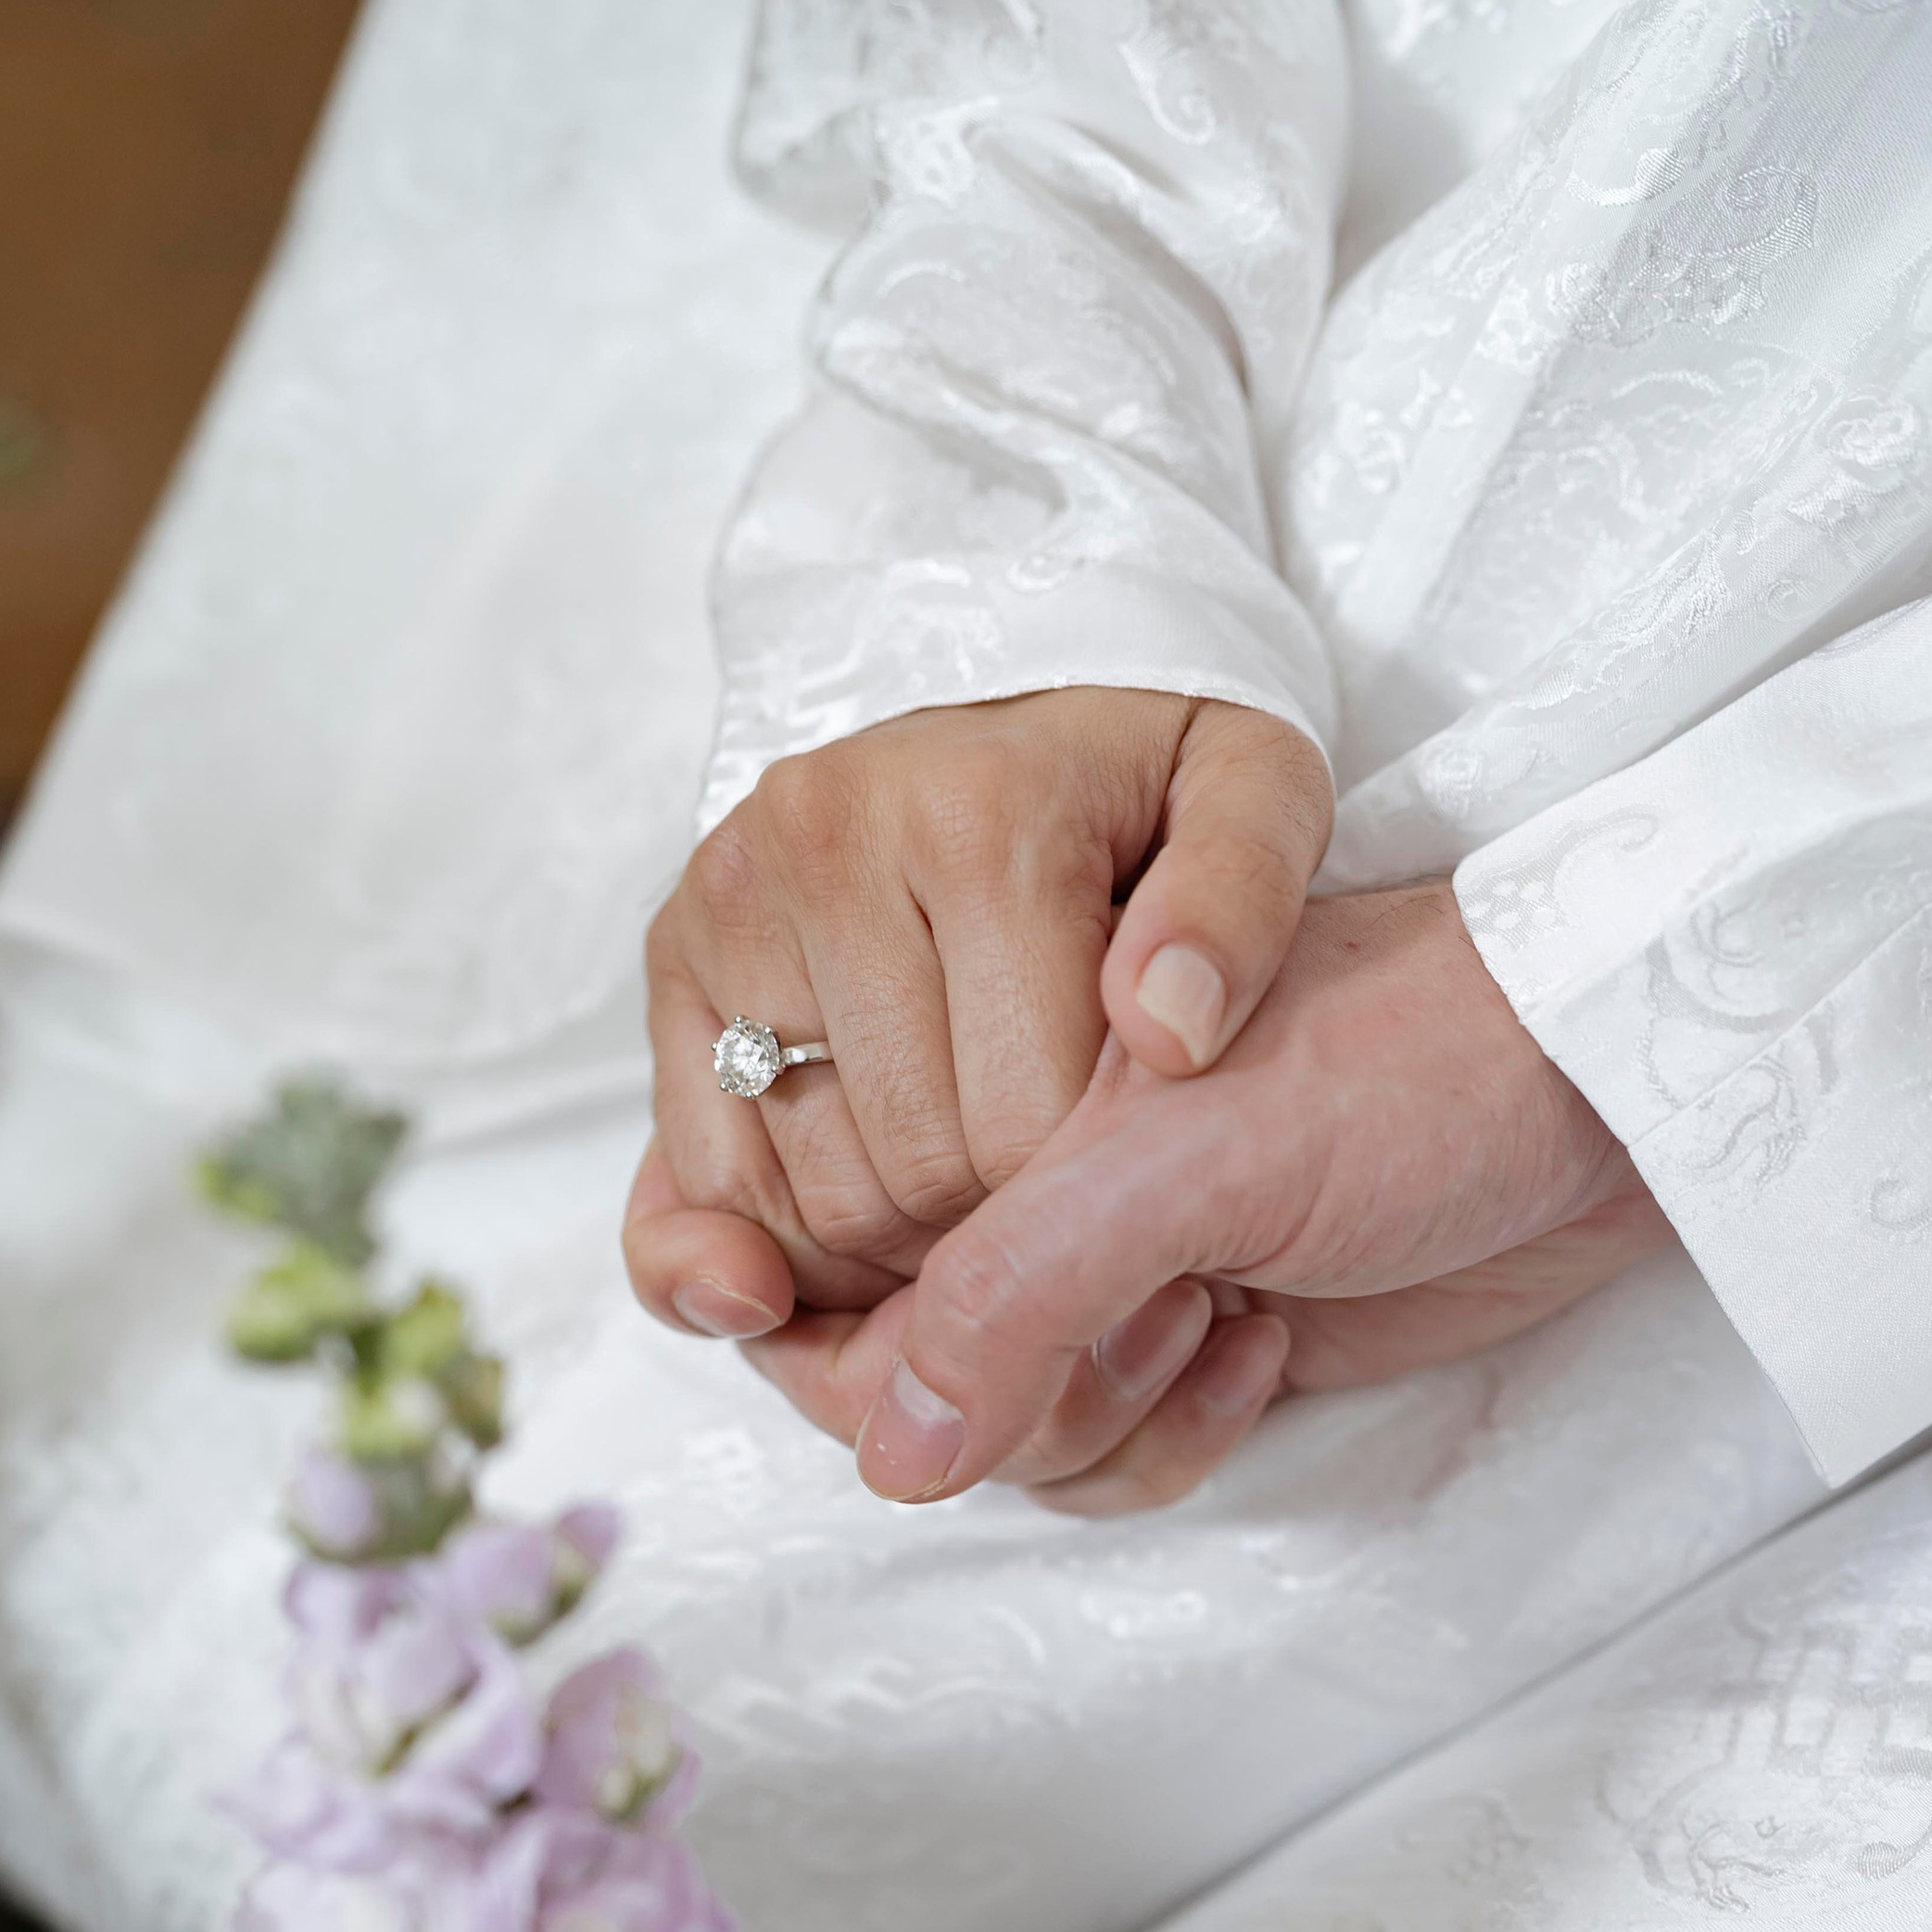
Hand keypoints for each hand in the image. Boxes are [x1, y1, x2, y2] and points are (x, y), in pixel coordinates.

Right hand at [624, 686, 1333, 1325]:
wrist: (1014, 685)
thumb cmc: (1147, 769)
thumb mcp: (1258, 792)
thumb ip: (1244, 907)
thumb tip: (1172, 1033)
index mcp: (981, 821)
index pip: (1021, 1137)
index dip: (1082, 1206)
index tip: (1125, 1181)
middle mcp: (827, 844)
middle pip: (912, 1180)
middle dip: (994, 1233)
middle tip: (1053, 1202)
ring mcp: (732, 896)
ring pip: (811, 1201)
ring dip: (901, 1246)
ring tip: (981, 1196)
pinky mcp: (673, 948)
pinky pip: (710, 1177)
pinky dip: (790, 1236)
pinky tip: (881, 1196)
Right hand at [708, 881, 1670, 1513]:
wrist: (1606, 1087)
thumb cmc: (1418, 1057)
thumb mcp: (1191, 1159)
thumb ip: (1014, 1293)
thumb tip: (897, 1460)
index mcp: (960, 1040)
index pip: (819, 1265)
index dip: (912, 1341)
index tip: (1074, 1298)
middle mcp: (993, 1150)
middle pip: (882, 1374)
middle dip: (1026, 1389)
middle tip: (1168, 1302)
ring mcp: (1074, 1246)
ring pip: (981, 1432)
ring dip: (1101, 1421)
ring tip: (1218, 1313)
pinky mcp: (1153, 1324)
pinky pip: (1073, 1456)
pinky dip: (1157, 1445)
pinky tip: (1261, 1349)